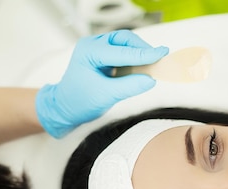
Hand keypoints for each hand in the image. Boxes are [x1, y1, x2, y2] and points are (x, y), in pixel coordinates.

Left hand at [36, 30, 168, 137]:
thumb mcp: (105, 96)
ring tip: (154, 65)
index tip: (162, 54)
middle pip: (125, 40)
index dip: (143, 54)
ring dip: (140, 54)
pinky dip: (135, 60)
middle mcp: (93, 46)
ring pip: (126, 45)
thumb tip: (150, 80)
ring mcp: (98, 50)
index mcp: (89, 51)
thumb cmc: (78, 101)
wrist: (65, 109)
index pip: (122, 51)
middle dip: (142, 49)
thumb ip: (128, 87)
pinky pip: (124, 54)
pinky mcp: (105, 58)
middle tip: (159, 59)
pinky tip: (144, 69)